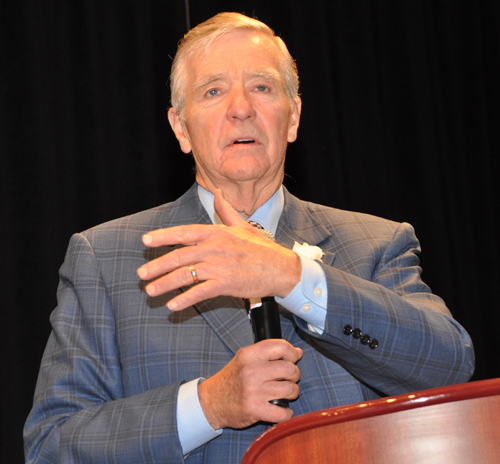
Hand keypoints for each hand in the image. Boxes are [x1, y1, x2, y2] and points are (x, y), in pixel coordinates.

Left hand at [137, 189, 300, 309]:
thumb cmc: (262, 248)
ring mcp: (219, 266)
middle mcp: (215, 248)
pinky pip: (199, 292)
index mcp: (217, 232)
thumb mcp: (243, 225)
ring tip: (151, 291)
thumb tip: (218, 192)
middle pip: (179, 256)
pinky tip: (172, 305)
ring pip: (185, 275)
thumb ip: (226, 210)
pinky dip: (184, 300)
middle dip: (157, 266)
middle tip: (141, 273)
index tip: (145, 241)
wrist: (282, 268)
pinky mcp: (226, 284)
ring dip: (165, 284)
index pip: (184, 233)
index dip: (162, 236)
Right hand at [199, 339, 302, 429]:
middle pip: (289, 369)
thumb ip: (270, 354)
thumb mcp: (245, 359)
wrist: (211, 401)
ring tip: (285, 393)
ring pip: (290, 390)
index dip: (292, 352)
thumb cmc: (232, 379)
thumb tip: (298, 352)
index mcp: (249, 355)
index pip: (280, 346)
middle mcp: (251, 371)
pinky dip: (286, 413)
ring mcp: (254, 391)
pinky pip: (283, 413)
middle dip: (294, 374)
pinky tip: (281, 409)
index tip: (293, 358)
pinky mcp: (255, 410)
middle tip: (288, 378)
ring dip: (292, 393)